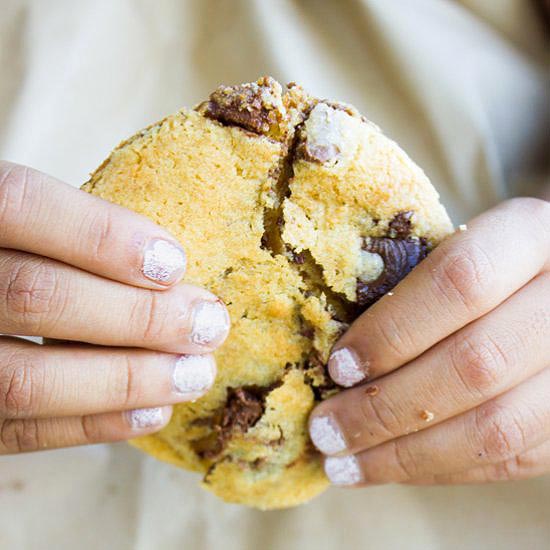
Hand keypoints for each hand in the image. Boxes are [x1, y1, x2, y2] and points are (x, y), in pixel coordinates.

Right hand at [0, 162, 228, 453]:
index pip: (21, 206)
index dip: (102, 235)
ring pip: (26, 379)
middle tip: (209, 324)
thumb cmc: (15, 255)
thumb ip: (73, 236)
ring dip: (129, 380)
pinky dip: (96, 423)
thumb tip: (170, 271)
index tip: (174, 262)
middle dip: (139, 316)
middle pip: (36, 296)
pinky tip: (154, 410)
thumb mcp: (29, 226)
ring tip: (195, 374)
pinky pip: (21, 432)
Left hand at [309, 198, 549, 485]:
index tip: (337, 367)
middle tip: (325, 429)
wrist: (547, 288)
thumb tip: (331, 348)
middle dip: (385, 407)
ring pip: (497, 427)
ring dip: (406, 455)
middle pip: (475, 363)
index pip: (461, 280)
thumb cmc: (480, 265)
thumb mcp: (452, 247)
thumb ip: (406, 281)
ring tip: (343, 464)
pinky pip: (511, 459)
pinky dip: (439, 469)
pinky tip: (389, 466)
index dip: (392, 330)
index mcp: (529, 234)